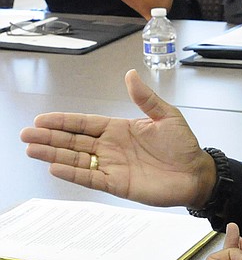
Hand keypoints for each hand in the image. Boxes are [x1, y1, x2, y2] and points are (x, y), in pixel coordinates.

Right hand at [19, 69, 216, 207]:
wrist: (197, 173)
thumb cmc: (184, 146)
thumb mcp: (166, 116)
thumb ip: (145, 99)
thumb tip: (130, 75)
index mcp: (120, 129)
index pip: (85, 123)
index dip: (64, 122)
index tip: (43, 119)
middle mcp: (112, 147)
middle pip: (74, 141)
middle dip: (50, 137)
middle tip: (26, 134)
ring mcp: (112, 166)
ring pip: (77, 159)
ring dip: (54, 155)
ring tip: (32, 149)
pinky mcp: (117, 184)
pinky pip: (90, 178)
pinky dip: (73, 174)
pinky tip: (55, 168)